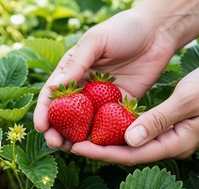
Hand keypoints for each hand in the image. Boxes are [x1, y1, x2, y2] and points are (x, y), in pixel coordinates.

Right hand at [33, 8, 175, 150]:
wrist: (158, 32)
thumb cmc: (123, 29)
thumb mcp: (96, 41)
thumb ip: (77, 63)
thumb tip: (55, 86)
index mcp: (73, 70)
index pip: (53, 94)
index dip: (44, 112)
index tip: (40, 127)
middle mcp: (85, 87)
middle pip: (66, 114)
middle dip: (58, 130)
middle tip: (54, 143)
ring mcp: (103, 99)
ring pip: (86, 123)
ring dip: (77, 137)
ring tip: (72, 149)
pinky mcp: (123, 105)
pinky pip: (111, 124)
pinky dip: (103, 136)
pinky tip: (98, 146)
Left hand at [70, 57, 198, 164]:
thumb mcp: (187, 100)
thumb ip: (158, 120)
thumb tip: (128, 139)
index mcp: (175, 144)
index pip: (131, 155)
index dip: (102, 152)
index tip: (76, 147)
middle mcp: (172, 146)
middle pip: (128, 153)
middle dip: (99, 149)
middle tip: (70, 143)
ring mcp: (172, 138)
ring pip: (133, 144)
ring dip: (108, 140)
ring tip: (80, 135)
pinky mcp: (171, 128)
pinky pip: (141, 133)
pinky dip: (121, 129)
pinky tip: (105, 123)